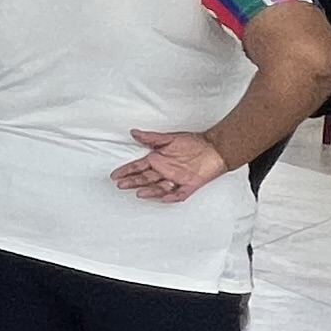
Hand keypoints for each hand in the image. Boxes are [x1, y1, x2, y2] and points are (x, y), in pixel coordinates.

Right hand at [115, 126, 230, 200]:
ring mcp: (176, 180)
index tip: (115, 175)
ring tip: (139, 192)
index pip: (138, 167)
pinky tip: (164, 198)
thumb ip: (151, 138)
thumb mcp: (170, 138)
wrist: (215, 148)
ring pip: (159, 188)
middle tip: (120, 185)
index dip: (126, 171)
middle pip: (145, 179)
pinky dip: (172, 197)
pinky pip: (179, 194)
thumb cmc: (193, 142)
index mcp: (158, 160)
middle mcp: (165, 171)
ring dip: (149, 191)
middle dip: (132, 182)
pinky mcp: (189, 186)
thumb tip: (134, 132)